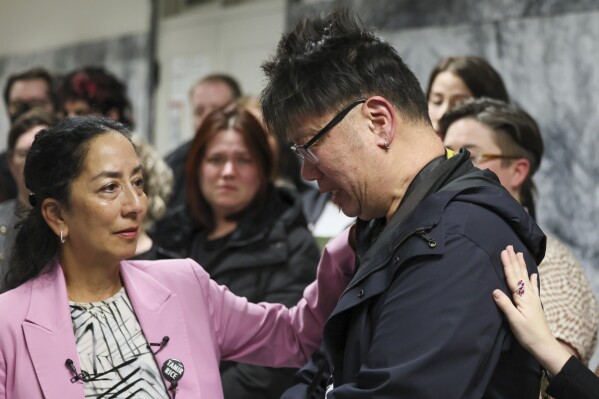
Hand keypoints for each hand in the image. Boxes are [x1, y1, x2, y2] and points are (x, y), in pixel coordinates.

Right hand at [492, 246, 570, 375]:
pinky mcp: (535, 304)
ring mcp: (533, 299)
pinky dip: (533, 280)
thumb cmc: (528, 334)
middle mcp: (528, 295)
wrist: (544, 345)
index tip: (503, 252)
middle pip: (520, 274)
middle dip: (514, 260)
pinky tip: (534, 274)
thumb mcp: (514, 320)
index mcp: (522, 298)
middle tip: (510, 247)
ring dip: (522, 265)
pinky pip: (534, 288)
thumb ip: (505, 305)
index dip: (508, 264)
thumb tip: (494, 290)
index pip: (513, 278)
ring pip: (526, 278)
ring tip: (520, 254)